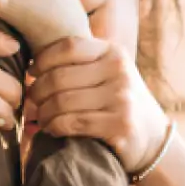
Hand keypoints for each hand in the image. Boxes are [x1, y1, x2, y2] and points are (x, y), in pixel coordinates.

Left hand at [25, 35, 170, 172]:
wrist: (153, 139)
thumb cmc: (120, 103)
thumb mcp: (109, 73)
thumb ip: (82, 62)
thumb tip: (33, 62)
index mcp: (113, 52)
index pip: (68, 47)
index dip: (43, 60)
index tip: (33, 73)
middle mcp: (119, 71)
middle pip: (59, 77)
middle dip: (37, 91)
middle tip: (31, 102)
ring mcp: (121, 98)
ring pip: (62, 102)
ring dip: (43, 113)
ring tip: (39, 118)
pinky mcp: (119, 125)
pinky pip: (72, 123)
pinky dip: (54, 127)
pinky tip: (50, 130)